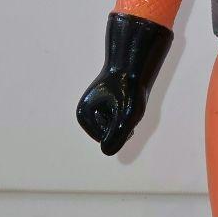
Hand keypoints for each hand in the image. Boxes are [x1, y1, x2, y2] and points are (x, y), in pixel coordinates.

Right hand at [75, 12, 173, 156]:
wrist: (134, 65)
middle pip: (110, 138)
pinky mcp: (103, 108)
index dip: (122, 131)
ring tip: (129, 102)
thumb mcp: (128, 114)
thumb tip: (107, 151)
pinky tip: (129, 102)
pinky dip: (128, 116)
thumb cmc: (131, 88)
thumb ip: (118, 134)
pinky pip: (120, 123)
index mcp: (82, 116)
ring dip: (127, 121)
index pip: (106, 142)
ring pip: (116, 131)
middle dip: (124, 127)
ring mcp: (94, 112)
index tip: (124, 109)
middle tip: (129, 105)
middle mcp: (84, 115)